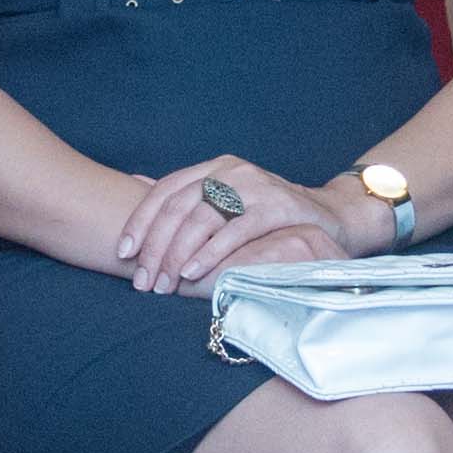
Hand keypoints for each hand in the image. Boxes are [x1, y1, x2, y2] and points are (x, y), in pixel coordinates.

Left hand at [109, 157, 352, 294]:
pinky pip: (234, 231)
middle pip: (179, 207)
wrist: (329, 216)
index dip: (140, 221)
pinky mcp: (275, 207)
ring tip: (165, 284)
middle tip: (143, 282)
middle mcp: (230, 171)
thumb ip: (187, 196)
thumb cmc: (268, 215)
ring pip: (202, 219)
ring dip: (177, 255)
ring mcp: (254, 186)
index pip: (165, 191)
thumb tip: (135, 183)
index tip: (124, 253)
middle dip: (155, 248)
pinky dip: (210, 254)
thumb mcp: (226, 200)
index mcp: (213, 167)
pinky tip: (194, 274)